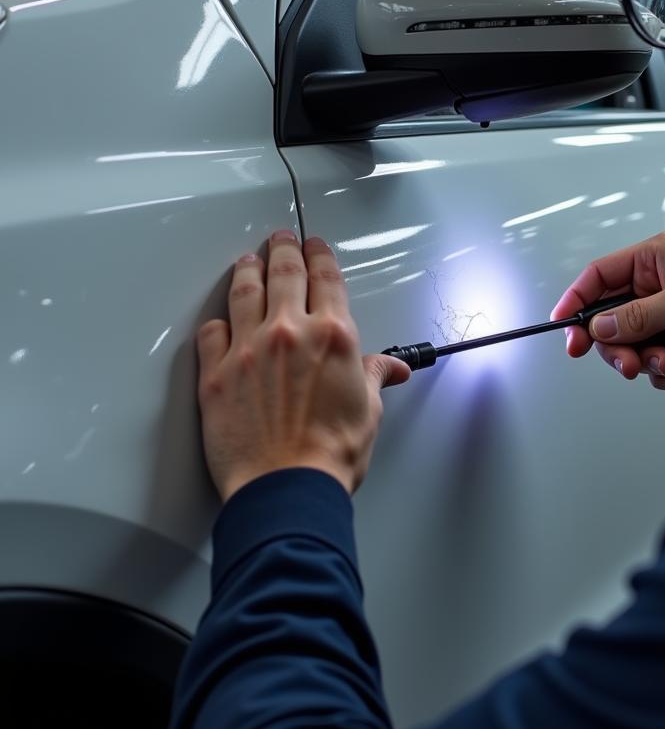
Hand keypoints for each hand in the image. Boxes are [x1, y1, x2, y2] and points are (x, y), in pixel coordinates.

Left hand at [196, 230, 410, 501]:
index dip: (320, 256)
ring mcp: (248, 349)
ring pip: (244, 292)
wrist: (286, 488)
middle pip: (284, 273)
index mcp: (333, 336)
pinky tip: (220, 320)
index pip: (326, 278)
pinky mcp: (215, 374)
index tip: (316, 247)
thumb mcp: (368, 411)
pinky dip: (217, 321)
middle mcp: (290, 332)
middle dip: (283, 250)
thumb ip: (374, 377)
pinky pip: (212, 333)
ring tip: (247, 261)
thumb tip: (389, 369)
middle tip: (281, 239)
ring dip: (247, 270)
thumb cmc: (329, 456)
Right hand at [551, 231, 664, 389]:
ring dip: (650, 363)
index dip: (576, 302)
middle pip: (611, 322)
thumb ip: (636, 316)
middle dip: (618, 347)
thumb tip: (599, 327)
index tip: (563, 327)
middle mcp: (660, 287)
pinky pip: (659, 367)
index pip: (599, 278)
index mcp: (655, 260)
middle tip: (629, 362)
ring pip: (634, 348)